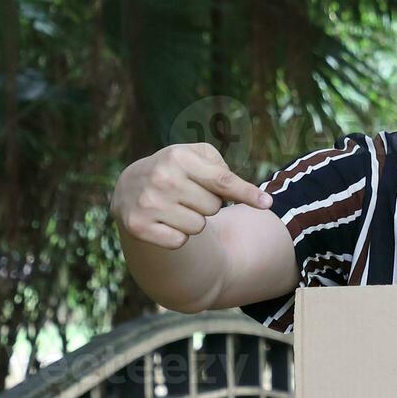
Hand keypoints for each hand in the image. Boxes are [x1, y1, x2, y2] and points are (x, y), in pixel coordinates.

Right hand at [112, 142, 271, 249]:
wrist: (129, 187)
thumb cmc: (175, 169)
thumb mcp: (195, 156)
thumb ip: (221, 169)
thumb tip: (247, 194)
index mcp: (178, 157)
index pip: (222, 181)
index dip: (246, 193)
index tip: (267, 203)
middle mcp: (162, 178)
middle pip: (213, 207)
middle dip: (207, 203)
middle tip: (187, 194)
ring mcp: (148, 203)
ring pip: (198, 226)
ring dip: (192, 220)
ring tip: (174, 206)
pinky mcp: (138, 226)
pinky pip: (179, 241)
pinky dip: (177, 235)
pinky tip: (163, 220)